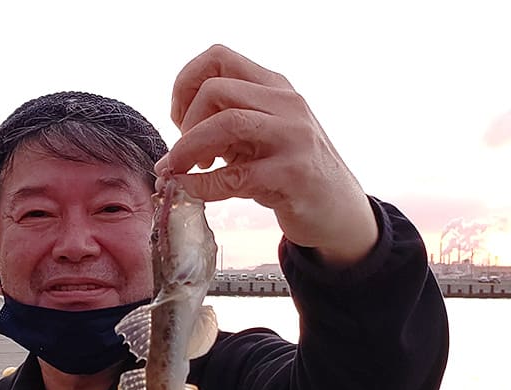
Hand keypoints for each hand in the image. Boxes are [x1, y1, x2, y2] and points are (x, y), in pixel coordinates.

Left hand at [154, 44, 378, 265]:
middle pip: (216, 89)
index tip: (179, 120)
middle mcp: (286, 104)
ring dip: (190, 148)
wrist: (338, 209)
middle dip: (186, 123)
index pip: (218, 58)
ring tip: (180, 171)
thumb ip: (223, 128)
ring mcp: (293, 137)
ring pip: (226, 122)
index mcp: (274, 87)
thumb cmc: (291, 172)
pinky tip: (192, 191)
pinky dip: (203, 185)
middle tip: (184, 154)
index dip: (185, 84)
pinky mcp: (293, 174)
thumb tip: (172, 150)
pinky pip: (236, 176)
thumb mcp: (260, 138)